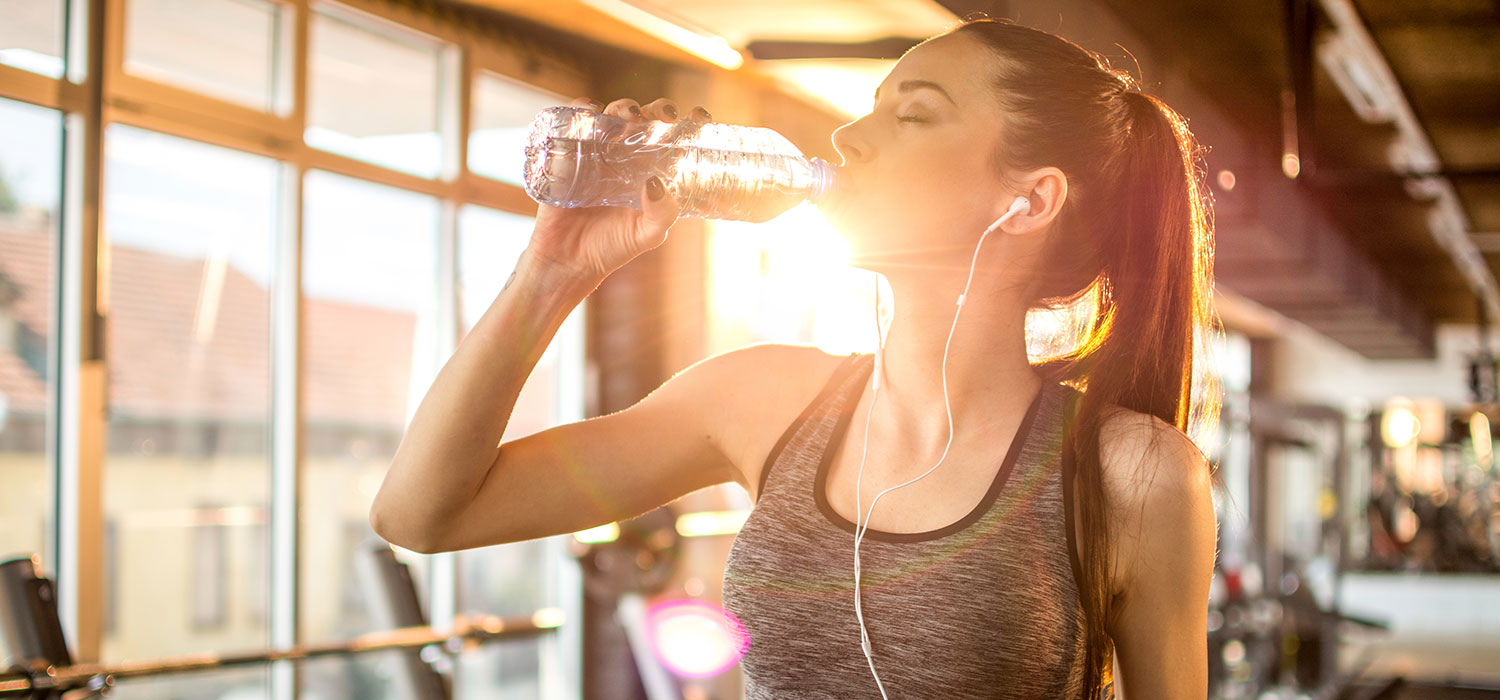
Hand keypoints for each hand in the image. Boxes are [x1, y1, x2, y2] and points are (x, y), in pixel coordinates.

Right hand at [526, 97, 713, 284]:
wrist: (568, 261)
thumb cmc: (611, 248)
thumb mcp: (646, 236)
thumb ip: (661, 214)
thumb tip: (656, 182)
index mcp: (651, 171)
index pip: (675, 140)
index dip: (690, 123)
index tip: (701, 117)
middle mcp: (627, 158)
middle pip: (647, 120)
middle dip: (658, 109)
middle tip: (665, 116)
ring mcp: (598, 153)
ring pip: (613, 115)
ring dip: (623, 106)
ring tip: (629, 115)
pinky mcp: (568, 154)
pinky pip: (574, 123)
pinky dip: (581, 108)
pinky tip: (590, 110)